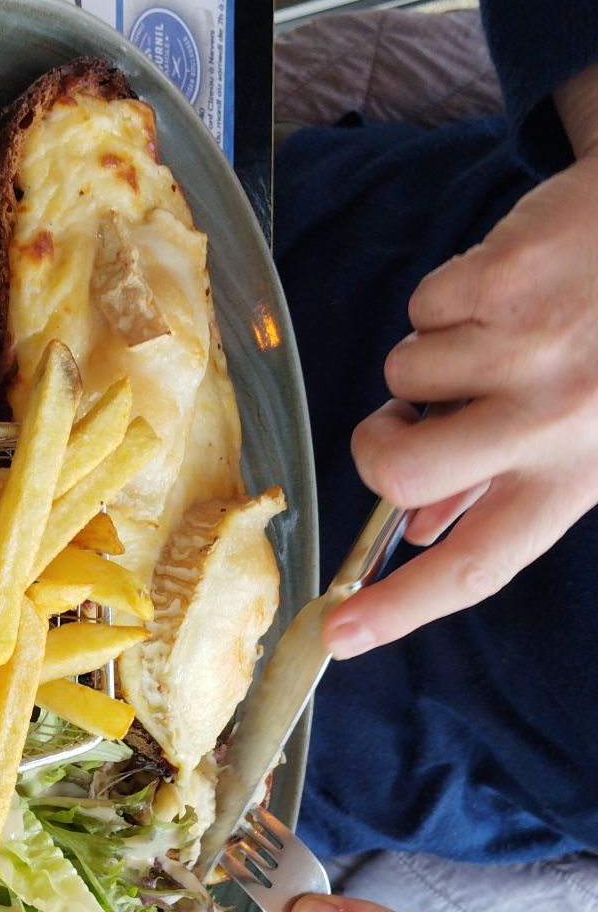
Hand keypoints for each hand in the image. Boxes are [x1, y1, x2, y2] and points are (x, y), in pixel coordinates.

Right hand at [323, 65, 597, 657]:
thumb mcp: (586, 434)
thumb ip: (504, 486)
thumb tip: (425, 529)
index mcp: (574, 475)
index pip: (479, 564)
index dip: (401, 606)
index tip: (339, 632)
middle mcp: (552, 421)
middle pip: (402, 472)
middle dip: (375, 446)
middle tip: (396, 427)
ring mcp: (525, 347)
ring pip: (402, 375)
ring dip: (429, 358)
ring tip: (492, 335)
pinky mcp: (502, 278)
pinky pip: (422, 307)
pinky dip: (448, 299)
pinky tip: (502, 290)